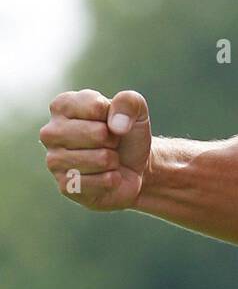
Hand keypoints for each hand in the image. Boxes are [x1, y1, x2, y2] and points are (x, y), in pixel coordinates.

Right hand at [40, 88, 152, 211]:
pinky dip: (113, 179)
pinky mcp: (65, 186)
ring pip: (101, 159)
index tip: (110, 121)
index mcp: (62, 106)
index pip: (95, 107)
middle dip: (114, 139)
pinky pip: (103, 181)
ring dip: (114, 160)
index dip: (114, 115)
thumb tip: (116, 125)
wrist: (133, 167)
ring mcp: (54, 161)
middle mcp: (50, 132)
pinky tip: (105, 176)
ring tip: (107, 159)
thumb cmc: (127, 133)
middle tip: (110, 143)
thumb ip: (129, 102)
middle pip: (98, 133)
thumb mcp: (136, 109)